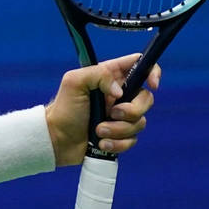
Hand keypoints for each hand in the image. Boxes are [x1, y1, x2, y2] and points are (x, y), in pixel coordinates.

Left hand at [44, 53, 160, 166]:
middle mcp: (120, 95)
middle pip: (146, 99)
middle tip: (112, 113)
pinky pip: (132, 140)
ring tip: (98, 130)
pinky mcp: (120, 135)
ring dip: (119, 130)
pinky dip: (117, 143)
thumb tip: (120, 92)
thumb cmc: (63, 109)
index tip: (152, 85)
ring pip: (140, 122)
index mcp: (111, 77)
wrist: (56, 139)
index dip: (152, 72)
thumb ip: (98, 75)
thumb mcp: (74, 82)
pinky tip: (101, 143)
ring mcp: (121, 116)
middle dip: (132, 110)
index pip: (141, 65)